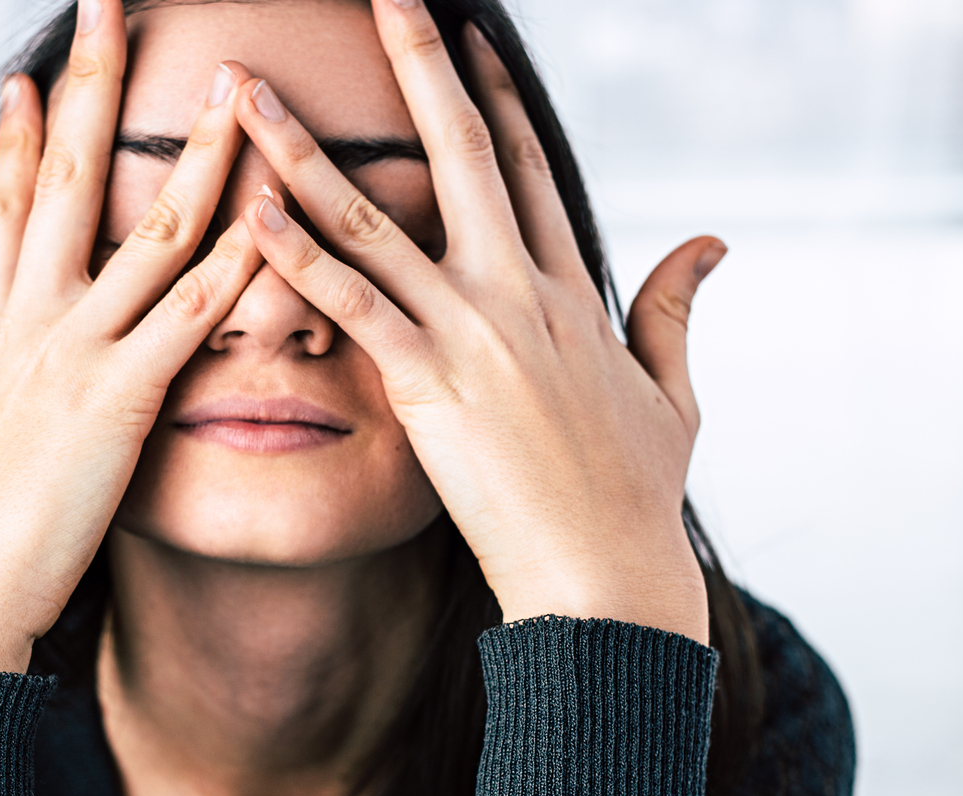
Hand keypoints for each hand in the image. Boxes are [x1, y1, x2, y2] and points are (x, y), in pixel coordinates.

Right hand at [0, 10, 260, 671]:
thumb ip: (4, 392)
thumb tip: (14, 381)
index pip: (10, 208)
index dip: (24, 136)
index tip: (38, 75)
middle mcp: (26, 320)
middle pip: (66, 180)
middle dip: (92, 88)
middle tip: (110, 8)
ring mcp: (71, 352)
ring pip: (144, 229)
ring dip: (196, 153)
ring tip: (231, 84)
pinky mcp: (117, 401)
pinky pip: (188, 315)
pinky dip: (235, 262)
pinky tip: (271, 215)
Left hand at [230, 2, 723, 641]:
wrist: (609, 575)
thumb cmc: (635, 497)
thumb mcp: (672, 393)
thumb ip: (676, 309)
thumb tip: (712, 241)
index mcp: (572, 292)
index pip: (526, 170)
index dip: (492, 98)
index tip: (466, 38)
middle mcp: (520, 291)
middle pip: (459, 154)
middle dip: (418, 65)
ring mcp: (473, 330)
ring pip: (377, 218)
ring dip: (306, 150)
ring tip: (252, 91)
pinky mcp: (429, 383)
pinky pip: (354, 305)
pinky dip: (300, 257)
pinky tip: (250, 212)